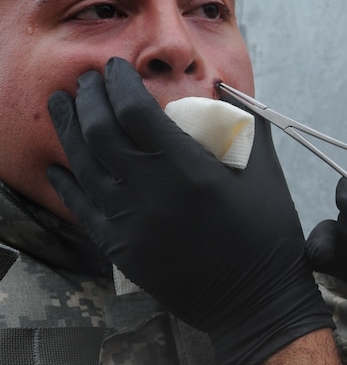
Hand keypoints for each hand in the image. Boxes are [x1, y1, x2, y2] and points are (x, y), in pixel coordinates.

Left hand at [47, 58, 333, 364]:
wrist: (256, 296)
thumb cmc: (268, 230)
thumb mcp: (265, 169)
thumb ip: (245, 124)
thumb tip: (226, 89)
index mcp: (187, 167)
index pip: (135, 110)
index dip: (120, 83)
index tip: (116, 67)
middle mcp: (150, 191)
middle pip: (100, 131)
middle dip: (89, 98)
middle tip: (88, 80)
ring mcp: (130, 222)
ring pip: (83, 165)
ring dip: (69, 129)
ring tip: (63, 105)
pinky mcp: (121, 248)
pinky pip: (82, 207)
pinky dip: (68, 180)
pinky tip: (61, 164)